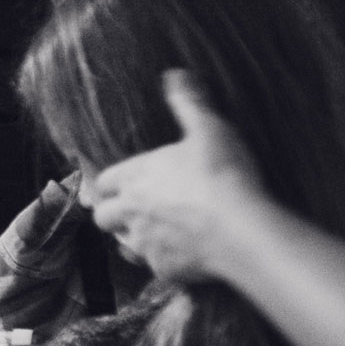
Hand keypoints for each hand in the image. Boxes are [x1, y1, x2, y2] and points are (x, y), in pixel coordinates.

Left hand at [84, 70, 263, 281]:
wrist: (242, 229)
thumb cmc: (224, 174)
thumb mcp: (208, 128)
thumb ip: (188, 103)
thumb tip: (175, 74)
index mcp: (135, 177)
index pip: (103, 181)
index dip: (109, 183)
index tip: (116, 184)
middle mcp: (130, 212)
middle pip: (102, 217)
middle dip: (111, 213)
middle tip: (129, 209)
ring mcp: (145, 244)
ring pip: (122, 245)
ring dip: (131, 238)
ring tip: (152, 231)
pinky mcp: (164, 270)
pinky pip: (154, 268)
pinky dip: (162, 262)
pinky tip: (179, 255)